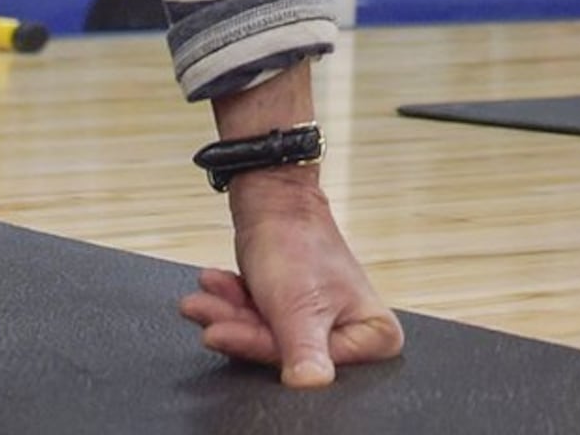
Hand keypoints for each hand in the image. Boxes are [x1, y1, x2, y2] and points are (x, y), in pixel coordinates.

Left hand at [176, 175, 404, 386]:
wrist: (274, 197)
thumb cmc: (298, 241)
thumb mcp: (300, 306)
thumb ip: (304, 350)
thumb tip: (311, 383)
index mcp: (375, 334)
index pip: (312, 365)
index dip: (265, 347)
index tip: (227, 333)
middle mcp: (354, 331)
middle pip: (286, 352)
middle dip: (240, 329)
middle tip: (206, 315)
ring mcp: (324, 322)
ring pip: (267, 336)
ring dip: (231, 316)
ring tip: (204, 298)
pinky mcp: (297, 312)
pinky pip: (260, 322)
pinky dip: (237, 305)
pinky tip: (218, 286)